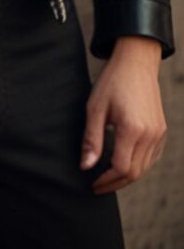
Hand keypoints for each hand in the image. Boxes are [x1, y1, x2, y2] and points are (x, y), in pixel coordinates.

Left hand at [81, 35, 165, 193]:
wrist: (135, 63)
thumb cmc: (112, 82)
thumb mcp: (95, 108)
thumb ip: (92, 139)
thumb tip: (85, 166)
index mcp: (132, 129)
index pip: (121, 168)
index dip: (105, 180)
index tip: (91, 183)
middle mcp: (150, 135)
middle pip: (135, 173)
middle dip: (115, 183)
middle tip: (97, 185)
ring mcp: (159, 134)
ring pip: (145, 168)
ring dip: (126, 176)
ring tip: (107, 177)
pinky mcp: (162, 131)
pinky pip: (152, 158)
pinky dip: (138, 166)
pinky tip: (123, 163)